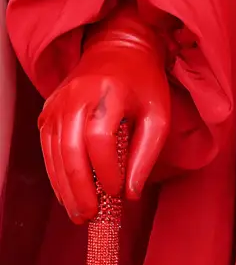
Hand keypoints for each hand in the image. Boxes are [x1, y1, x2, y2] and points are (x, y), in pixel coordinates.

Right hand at [38, 5, 169, 223]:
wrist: (119, 47)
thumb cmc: (144, 83)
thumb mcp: (159, 114)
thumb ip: (147, 154)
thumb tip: (131, 194)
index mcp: (109, 91)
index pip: (100, 139)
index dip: (106, 171)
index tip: (117, 194)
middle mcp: (76, 95)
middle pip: (70, 149)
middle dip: (79, 189)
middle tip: (89, 217)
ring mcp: (57, 102)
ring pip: (54, 153)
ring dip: (65, 187)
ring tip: (79, 214)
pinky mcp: (48, 110)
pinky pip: (47, 148)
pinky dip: (56, 174)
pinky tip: (68, 193)